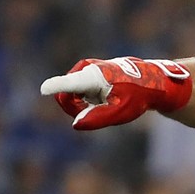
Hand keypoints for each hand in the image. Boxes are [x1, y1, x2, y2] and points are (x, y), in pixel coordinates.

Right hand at [40, 57, 192, 128]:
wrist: (150, 81)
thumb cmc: (136, 96)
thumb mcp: (120, 111)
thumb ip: (97, 118)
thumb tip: (76, 124)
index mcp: (93, 77)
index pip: (71, 84)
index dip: (55, 87)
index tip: (44, 88)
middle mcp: (84, 69)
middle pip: (65, 98)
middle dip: (76, 108)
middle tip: (98, 110)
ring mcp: (83, 69)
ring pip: (69, 96)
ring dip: (83, 104)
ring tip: (106, 101)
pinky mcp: (84, 72)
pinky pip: (75, 92)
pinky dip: (87, 99)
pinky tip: (104, 96)